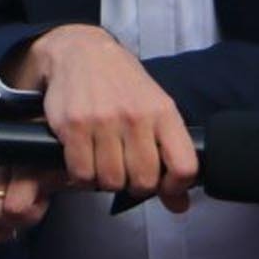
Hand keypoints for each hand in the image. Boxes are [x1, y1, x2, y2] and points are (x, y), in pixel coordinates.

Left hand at [0, 160, 57, 258]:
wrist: (68, 149)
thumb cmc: (39, 175)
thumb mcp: (4, 195)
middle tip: (7, 229)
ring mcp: (1, 161)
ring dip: (12, 221)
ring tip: (29, 207)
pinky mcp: (24, 166)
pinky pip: (14, 208)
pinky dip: (30, 212)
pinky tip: (40, 200)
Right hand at [4, 25, 197, 202]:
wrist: (83, 52)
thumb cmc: (122, 85)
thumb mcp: (155, 110)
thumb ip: (171, 156)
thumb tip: (180, 206)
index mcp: (163, 112)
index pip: (184, 166)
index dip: (175, 187)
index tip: (165, 186)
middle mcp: (136, 116)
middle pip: (144, 181)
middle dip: (135, 185)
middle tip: (127, 172)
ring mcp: (104, 121)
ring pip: (111, 181)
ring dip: (106, 181)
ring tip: (104, 162)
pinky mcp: (74, 126)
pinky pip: (81, 174)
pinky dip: (82, 176)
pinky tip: (85, 159)